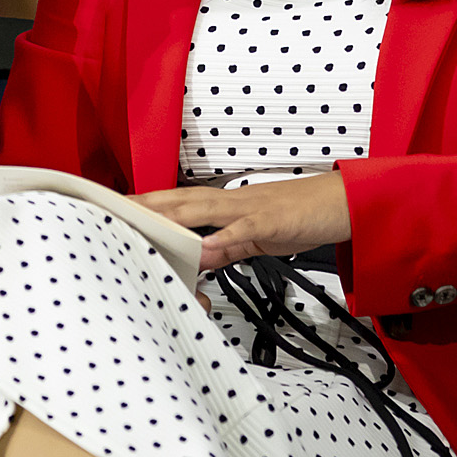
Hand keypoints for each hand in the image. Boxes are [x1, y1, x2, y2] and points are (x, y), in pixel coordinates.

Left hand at [133, 174, 352, 273]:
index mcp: (227, 205)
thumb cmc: (302, 216)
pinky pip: (245, 229)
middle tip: (114, 210)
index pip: (179, 203)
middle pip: (181, 200)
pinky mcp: (272, 220)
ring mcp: (251, 208)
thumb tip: (198, 257)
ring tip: (144, 221)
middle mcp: (233, 201)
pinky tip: (206, 246)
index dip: (150, 205)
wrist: (342, 203)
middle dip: (147, 205)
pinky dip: (225, 236)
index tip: (119, 209)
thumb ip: (227, 247)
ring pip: (204, 209)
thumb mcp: (256, 237)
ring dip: (173, 214)